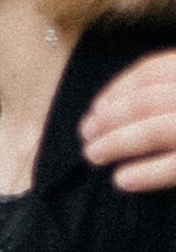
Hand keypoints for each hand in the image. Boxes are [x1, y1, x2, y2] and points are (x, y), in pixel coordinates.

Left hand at [80, 46, 175, 190]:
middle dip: (110, 117)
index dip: (118, 89)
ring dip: (118, 143)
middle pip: (148, 100)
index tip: (96, 107)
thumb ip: (166, 89)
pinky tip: (122, 180)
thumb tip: (115, 108)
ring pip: (157, 130)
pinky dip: (149, 173)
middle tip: (86, 133)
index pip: (152, 71)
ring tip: (93, 155)